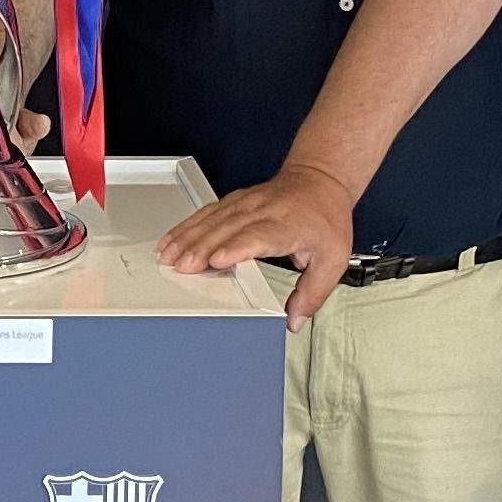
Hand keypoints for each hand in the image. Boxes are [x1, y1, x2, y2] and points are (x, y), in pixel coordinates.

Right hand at [156, 160, 359, 324]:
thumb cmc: (325, 218)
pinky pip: (206, 212)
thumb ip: (312, 294)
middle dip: (202, 247)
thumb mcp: (333, 260)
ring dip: (188, 237)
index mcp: (289, 226)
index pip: (259, 235)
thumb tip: (294, 320)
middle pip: (228, 228)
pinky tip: (171, 239)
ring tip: (168, 256)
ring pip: (212, 219)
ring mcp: (247, 203)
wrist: (320, 180)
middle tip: (182, 267)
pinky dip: (186, 226)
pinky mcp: (234, 200)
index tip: (217, 260)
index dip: (237, 248)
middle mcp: (265, 211)